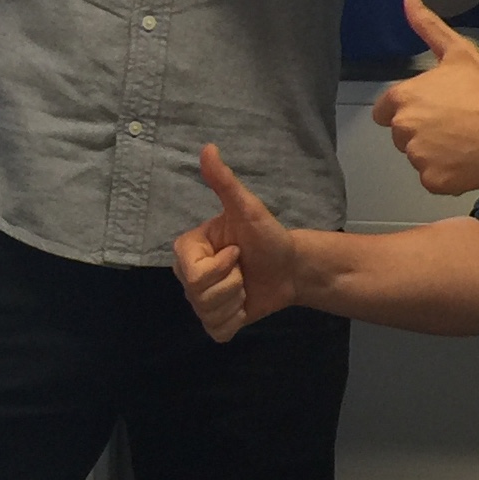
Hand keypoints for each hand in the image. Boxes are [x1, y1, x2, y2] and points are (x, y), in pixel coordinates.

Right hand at [171, 144, 299, 343]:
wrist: (290, 266)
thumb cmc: (268, 235)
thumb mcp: (247, 208)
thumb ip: (224, 181)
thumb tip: (208, 148)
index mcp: (188, 250)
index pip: (192, 273)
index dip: (220, 267)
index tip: (237, 252)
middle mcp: (188, 276)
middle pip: (199, 295)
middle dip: (231, 284)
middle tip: (243, 270)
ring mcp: (200, 301)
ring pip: (209, 314)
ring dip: (236, 302)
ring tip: (246, 286)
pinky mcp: (216, 322)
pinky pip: (217, 331)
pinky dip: (235, 321)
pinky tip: (244, 306)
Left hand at [369, 0, 478, 195]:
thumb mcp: (458, 51)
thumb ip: (427, 25)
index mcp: (403, 98)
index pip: (384, 111)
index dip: (406, 109)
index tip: (431, 109)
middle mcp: (404, 129)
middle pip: (400, 134)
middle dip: (420, 130)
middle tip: (452, 123)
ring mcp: (417, 157)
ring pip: (416, 156)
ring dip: (433, 151)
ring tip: (462, 140)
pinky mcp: (432, 181)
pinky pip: (431, 178)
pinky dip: (444, 173)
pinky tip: (465, 159)